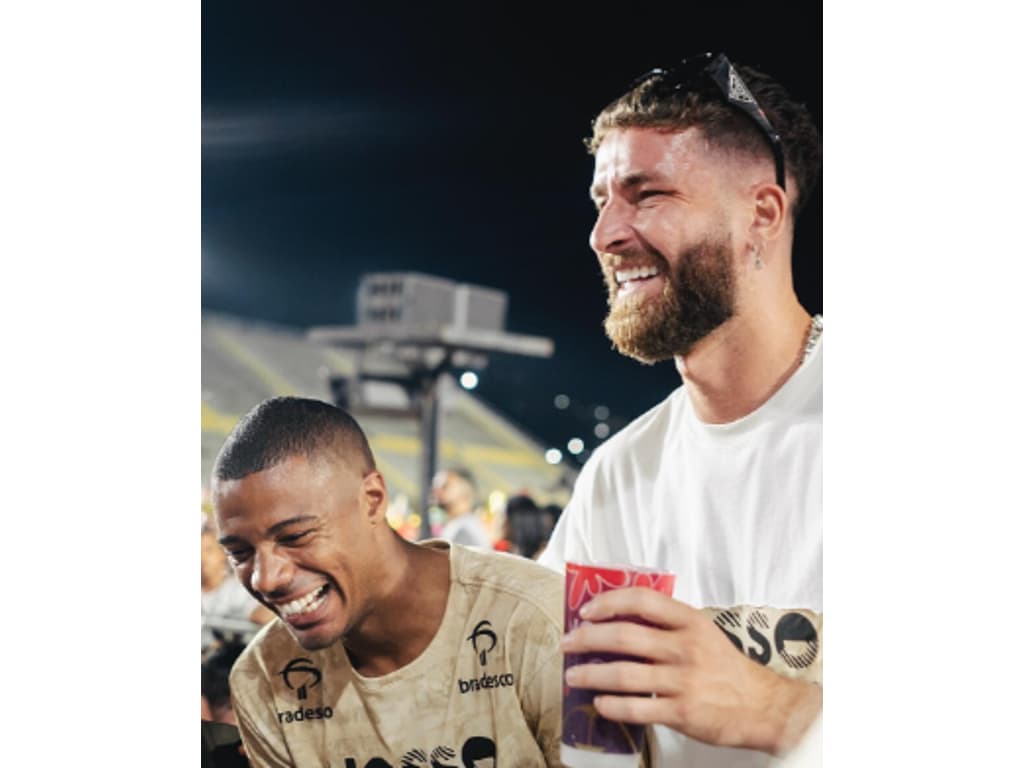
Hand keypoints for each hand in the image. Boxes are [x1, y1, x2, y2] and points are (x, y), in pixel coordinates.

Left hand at [560, 587, 820, 754]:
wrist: (763, 705)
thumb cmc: (725, 667)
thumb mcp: (702, 632)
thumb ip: (667, 624)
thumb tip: (617, 619)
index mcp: (689, 621)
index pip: (641, 600)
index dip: (608, 601)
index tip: (586, 610)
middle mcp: (684, 647)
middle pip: (624, 636)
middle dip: (587, 639)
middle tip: (568, 643)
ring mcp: (683, 680)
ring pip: (624, 674)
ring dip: (591, 675)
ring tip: (573, 676)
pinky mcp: (682, 712)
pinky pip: (637, 708)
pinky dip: (613, 706)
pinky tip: (599, 704)